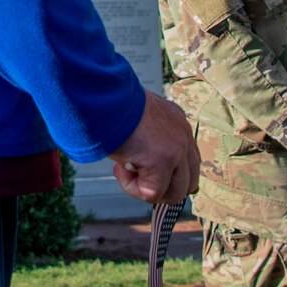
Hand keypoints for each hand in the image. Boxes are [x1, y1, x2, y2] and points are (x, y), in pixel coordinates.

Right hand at [108, 88, 198, 204]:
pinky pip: (151, 193)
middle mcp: (183, 135)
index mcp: (177, 121)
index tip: (138, 164)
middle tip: (132, 170)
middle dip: (160, 186)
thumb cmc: (107, 103)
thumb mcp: (134, 117)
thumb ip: (147, 135)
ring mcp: (177, 148)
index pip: (188, 162)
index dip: (165, 174)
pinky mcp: (162, 160)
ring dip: (146, 188)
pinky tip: (118, 166)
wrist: (97, 93)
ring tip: (123, 167)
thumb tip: (139, 161)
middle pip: (187, 183)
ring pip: (174, 193)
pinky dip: (131, 187)